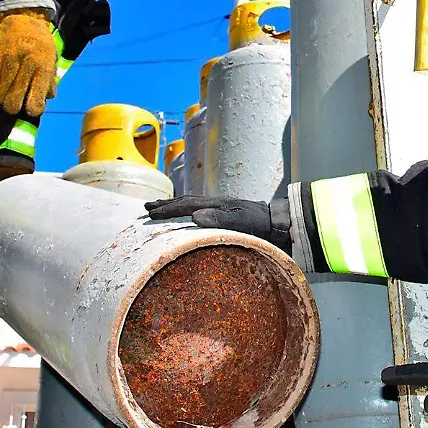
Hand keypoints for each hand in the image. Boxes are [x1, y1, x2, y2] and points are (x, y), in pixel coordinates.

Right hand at [0, 8, 55, 115]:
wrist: (25, 16)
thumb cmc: (41, 43)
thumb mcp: (51, 60)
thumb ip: (50, 81)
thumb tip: (47, 99)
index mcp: (43, 67)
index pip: (36, 99)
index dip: (32, 109)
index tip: (30, 109)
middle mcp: (27, 64)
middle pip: (14, 100)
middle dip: (12, 108)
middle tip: (12, 106)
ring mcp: (10, 59)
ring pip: (0, 92)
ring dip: (0, 99)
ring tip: (2, 98)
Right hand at [146, 196, 290, 250]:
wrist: (281, 222)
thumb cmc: (263, 225)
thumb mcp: (242, 223)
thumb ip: (220, 219)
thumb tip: (194, 216)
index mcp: (217, 205)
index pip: (186, 206)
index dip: (167, 210)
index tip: (149, 215)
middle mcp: (217, 203)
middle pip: (186, 201)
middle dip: (165, 205)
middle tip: (146, 208)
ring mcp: (222, 207)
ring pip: (192, 204)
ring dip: (174, 206)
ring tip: (159, 208)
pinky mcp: (227, 213)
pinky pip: (200, 209)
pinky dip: (187, 211)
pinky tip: (186, 217)